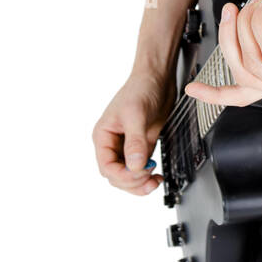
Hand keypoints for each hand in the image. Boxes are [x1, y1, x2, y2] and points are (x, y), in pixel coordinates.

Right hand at [92, 70, 175, 196]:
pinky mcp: (141, 146)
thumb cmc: (141, 89)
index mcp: (103, 136)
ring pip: (127, 175)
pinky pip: (139, 169)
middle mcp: (112, 143)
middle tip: (150, 178)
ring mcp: (127, 146)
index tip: (140, 173)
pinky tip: (156, 176)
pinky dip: (146, 176)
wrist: (157, 79)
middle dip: (132, 181)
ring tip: (154, 181)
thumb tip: (135, 165)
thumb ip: (135, 142)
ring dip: (139, 183)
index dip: (123, 175)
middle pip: (116, 175)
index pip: (107, 167)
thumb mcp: (136, 115)